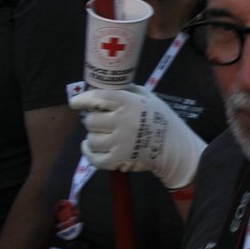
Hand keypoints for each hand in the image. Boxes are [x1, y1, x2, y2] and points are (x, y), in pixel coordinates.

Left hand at [70, 84, 205, 188]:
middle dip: (93, 120)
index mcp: (130, 103)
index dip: (83, 99)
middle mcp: (123, 121)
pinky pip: (94, 158)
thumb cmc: (162, 118)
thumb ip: (127, 91)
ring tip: (103, 134)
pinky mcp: (118, 159)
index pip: (99, 98)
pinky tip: (88, 146)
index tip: (75, 102)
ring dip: (94, 136)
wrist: (175, 147)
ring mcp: (119, 142)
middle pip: (91, 120)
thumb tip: (104, 88)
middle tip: (101, 120)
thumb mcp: (149, 98)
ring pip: (91, 139)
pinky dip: (88, 152)